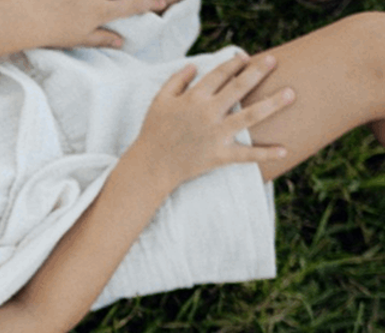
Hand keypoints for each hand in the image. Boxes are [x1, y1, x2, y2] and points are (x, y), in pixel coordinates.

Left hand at [9, 0, 173, 50]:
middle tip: (159, 2)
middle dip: (141, 0)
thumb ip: (101, 37)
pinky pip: (88, 0)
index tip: (164, 2)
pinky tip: (96, 5)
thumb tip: (120, 40)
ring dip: (122, 3)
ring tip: (122, 6)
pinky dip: (99, 3)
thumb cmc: (51, 30)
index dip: (151, 3)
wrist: (25, 15)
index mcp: (105, 9)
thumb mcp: (79, 38)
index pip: (134, 5)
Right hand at [129, 53, 292, 191]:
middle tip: (273, 61)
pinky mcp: (219, 155)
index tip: (245, 57)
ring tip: (291, 93)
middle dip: (257, 72)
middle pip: (239, 88)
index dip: (234, 63)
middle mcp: (208, 113)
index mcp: (193, 98)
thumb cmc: (153, 132)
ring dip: (272, 104)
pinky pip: (245, 155)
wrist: (150, 166)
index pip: (219, 74)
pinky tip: (284, 150)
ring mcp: (216, 135)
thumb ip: (176, 80)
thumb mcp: (159, 101)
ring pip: (250, 116)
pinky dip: (264, 154)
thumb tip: (193, 65)